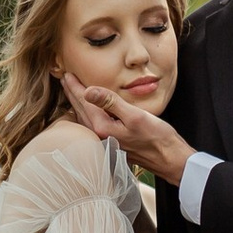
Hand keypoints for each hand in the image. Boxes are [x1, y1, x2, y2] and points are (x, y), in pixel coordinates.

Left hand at [60, 72, 195, 183]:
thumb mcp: (135, 116)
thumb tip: (88, 91)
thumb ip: (111, 102)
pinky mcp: (112, 141)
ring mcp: (105, 139)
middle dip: (72, 94)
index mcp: (102, 127)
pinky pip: (93, 123)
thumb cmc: (156, 137)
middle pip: (81, 110)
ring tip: (72, 91)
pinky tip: (88, 110)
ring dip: (78, 103)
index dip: (75, 87)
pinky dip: (87, 112)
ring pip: (85, 117)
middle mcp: (100, 135)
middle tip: (64, 78)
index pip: (84, 102)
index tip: (67, 74)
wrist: (168, 158)